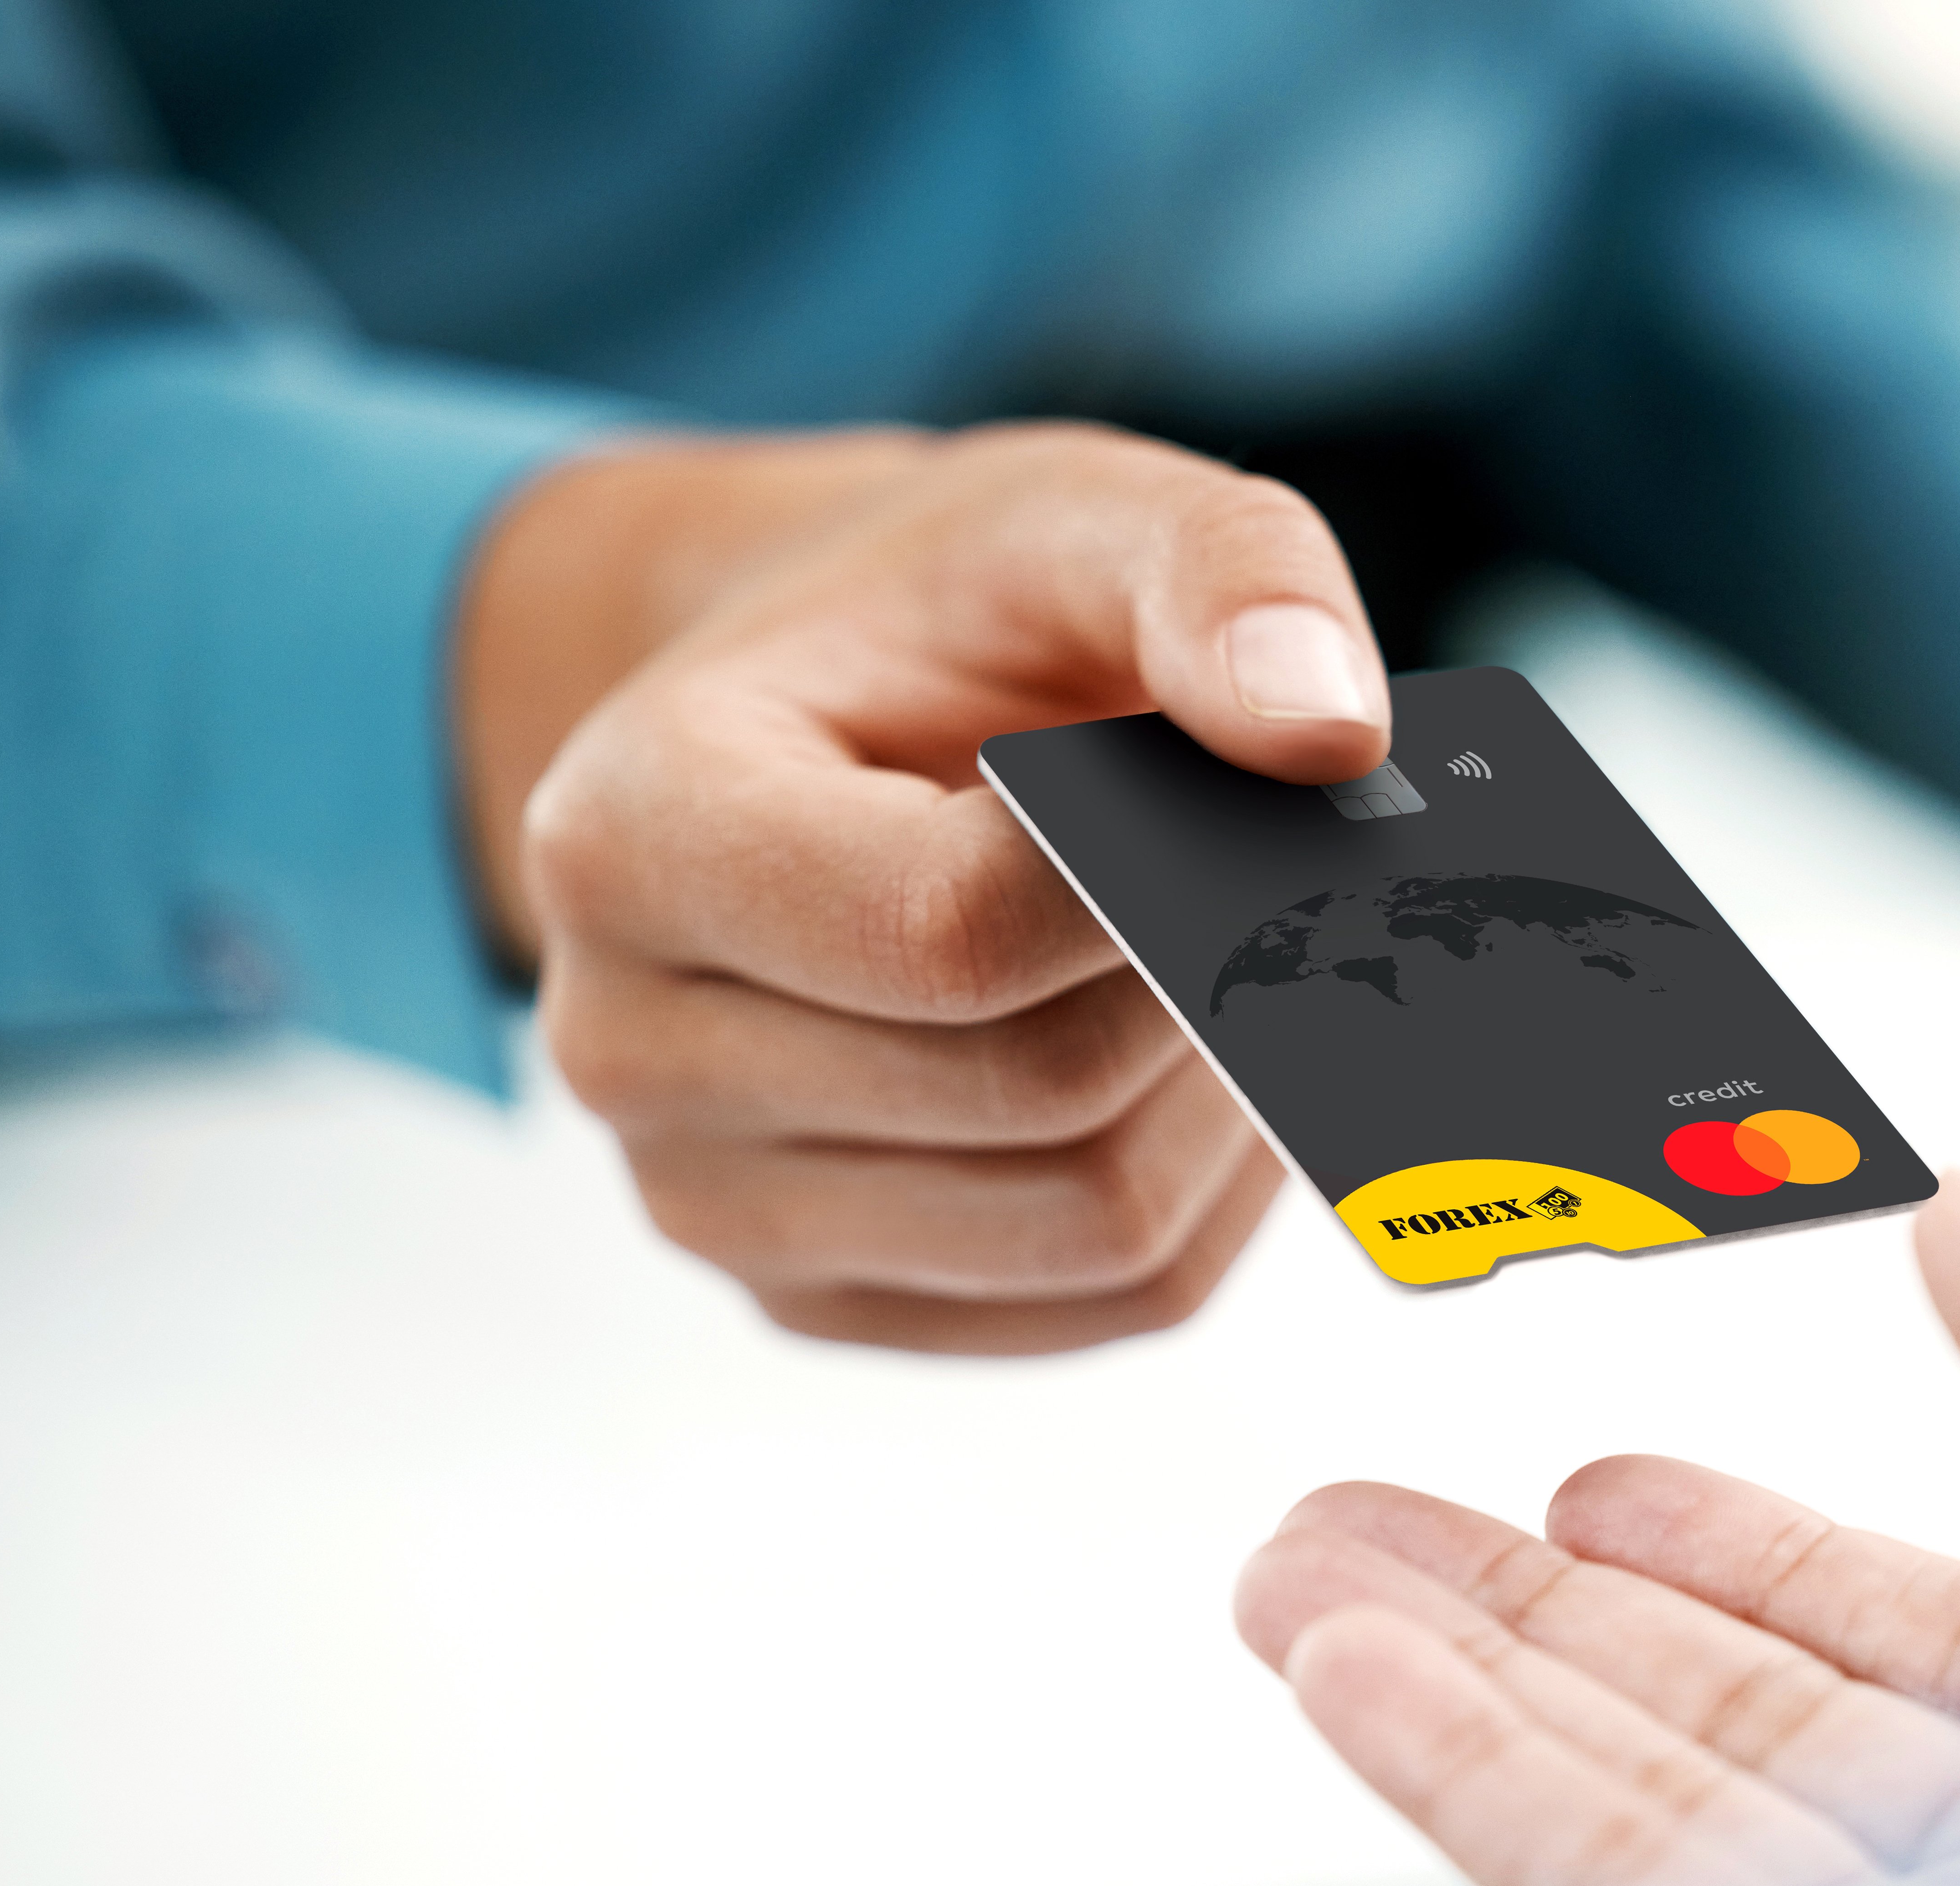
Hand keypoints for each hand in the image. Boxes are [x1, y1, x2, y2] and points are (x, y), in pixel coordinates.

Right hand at [457, 423, 1390, 1350]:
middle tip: (1283, 881)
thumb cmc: (948, 619)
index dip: (1153, 885)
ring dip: (1231, 1094)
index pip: (949, 934)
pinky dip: (1215, 1184)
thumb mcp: (1083, 514)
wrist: (829, 723)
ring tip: (1234, 957)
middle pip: (1040, 1091)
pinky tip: (1199, 1061)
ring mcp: (717, 1204)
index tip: (1255, 805)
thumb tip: (1333, 738)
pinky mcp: (830, 1297)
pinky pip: (1113, 1296)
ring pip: (1098, 1219)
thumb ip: (1223, 577)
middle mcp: (626, 1049)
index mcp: (632, 835)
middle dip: (1212, 984)